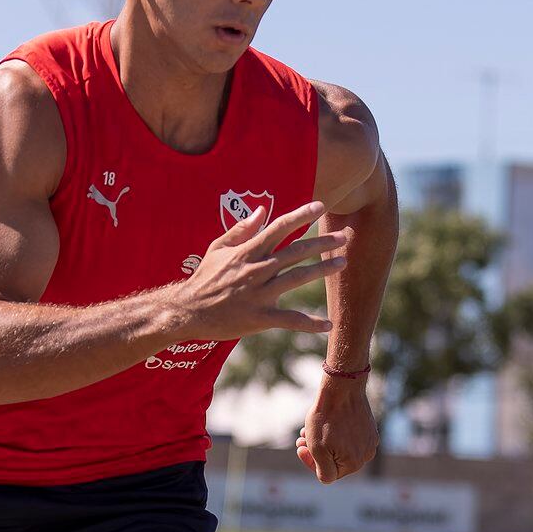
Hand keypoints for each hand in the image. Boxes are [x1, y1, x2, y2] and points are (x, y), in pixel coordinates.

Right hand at [173, 200, 346, 340]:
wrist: (188, 311)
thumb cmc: (204, 278)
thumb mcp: (218, 249)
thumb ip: (241, 229)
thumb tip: (261, 211)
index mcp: (246, 251)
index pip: (278, 228)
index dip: (301, 215)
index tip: (321, 206)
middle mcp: (256, 270)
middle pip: (295, 252)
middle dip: (321, 243)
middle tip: (344, 237)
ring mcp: (258, 294)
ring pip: (296, 279)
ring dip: (322, 270)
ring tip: (342, 263)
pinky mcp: (259, 318)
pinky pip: (289, 320)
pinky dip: (310, 323)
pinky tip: (328, 324)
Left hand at [297, 373, 378, 484]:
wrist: (342, 388)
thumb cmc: (326, 418)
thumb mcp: (318, 449)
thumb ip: (324, 471)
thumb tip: (328, 479)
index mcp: (354, 464)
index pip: (328, 474)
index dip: (310, 462)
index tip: (300, 447)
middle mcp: (366, 455)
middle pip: (335, 461)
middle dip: (316, 451)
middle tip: (301, 438)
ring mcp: (369, 442)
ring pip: (341, 449)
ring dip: (323, 442)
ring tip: (309, 429)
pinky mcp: (370, 429)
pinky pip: (350, 438)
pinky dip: (336, 434)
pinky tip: (326, 423)